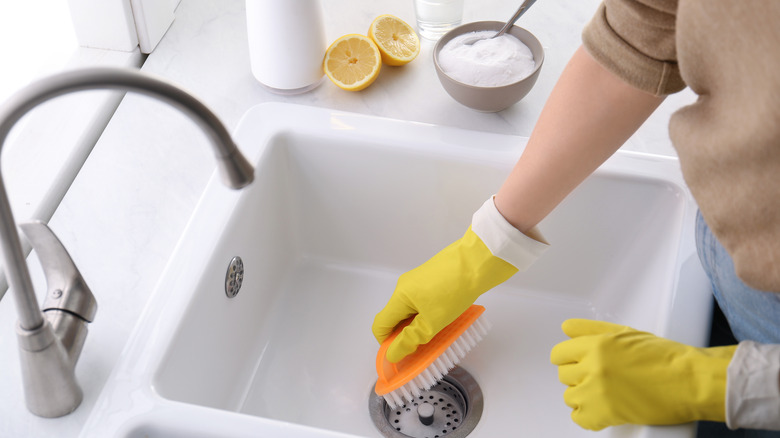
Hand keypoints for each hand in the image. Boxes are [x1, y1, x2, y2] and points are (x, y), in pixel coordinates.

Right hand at [372, 197, 547, 362]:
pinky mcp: (433, 278)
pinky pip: (423, 301)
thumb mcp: (432, 321)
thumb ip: (410, 339)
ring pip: (411, 310)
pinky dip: (429, 314)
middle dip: (405, 335)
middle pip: (396, 317)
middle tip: (425, 348)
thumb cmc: (454, 290)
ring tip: (439, 334)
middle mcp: (405, 287)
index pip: (380, 325)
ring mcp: (419, 281)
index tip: (403, 355)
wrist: (479, 259)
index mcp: (399, 296)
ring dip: (419, 325)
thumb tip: (391, 353)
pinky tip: (446, 318)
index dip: (386, 343)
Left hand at [550, 319, 735, 429]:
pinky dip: (589, 417)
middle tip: (598, 378)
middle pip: (564, 375)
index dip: (568, 359)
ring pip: (570, 397)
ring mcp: (597, 392)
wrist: (689, 381)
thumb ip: (591, 329)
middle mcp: (592, 367)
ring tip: (603, 394)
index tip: (576, 363)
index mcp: (596, 345)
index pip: (559, 354)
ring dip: (583, 396)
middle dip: (578, 376)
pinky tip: (602, 410)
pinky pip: (580, 418)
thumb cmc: (664, 356)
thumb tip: (567, 328)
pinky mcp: (606, 414)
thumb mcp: (625, 333)